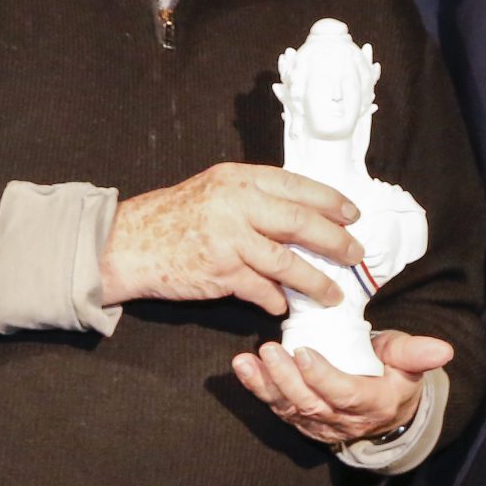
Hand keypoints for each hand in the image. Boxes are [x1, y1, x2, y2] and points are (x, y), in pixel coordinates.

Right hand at [100, 163, 363, 314]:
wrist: (130, 243)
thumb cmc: (174, 217)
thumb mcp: (216, 190)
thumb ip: (254, 197)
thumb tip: (302, 213)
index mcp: (239, 179)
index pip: (297, 185)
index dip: (330, 200)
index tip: (352, 214)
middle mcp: (237, 204)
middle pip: (301, 222)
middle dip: (335, 241)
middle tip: (356, 254)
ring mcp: (229, 239)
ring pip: (287, 262)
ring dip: (315, 280)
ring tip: (334, 293)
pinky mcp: (220, 272)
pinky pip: (261, 289)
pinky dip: (277, 299)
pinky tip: (285, 305)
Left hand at [229, 329, 451, 445]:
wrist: (384, 409)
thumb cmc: (394, 375)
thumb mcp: (407, 361)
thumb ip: (417, 354)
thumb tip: (443, 349)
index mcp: (373, 403)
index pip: (345, 393)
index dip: (322, 376)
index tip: (303, 351)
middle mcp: (343, 419)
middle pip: (310, 403)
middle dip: (286, 379)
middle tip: (269, 350)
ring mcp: (319, 423)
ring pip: (289, 408)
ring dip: (266, 385)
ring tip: (249, 360)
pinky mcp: (301, 420)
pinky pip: (277, 407)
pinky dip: (257, 388)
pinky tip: (242, 368)